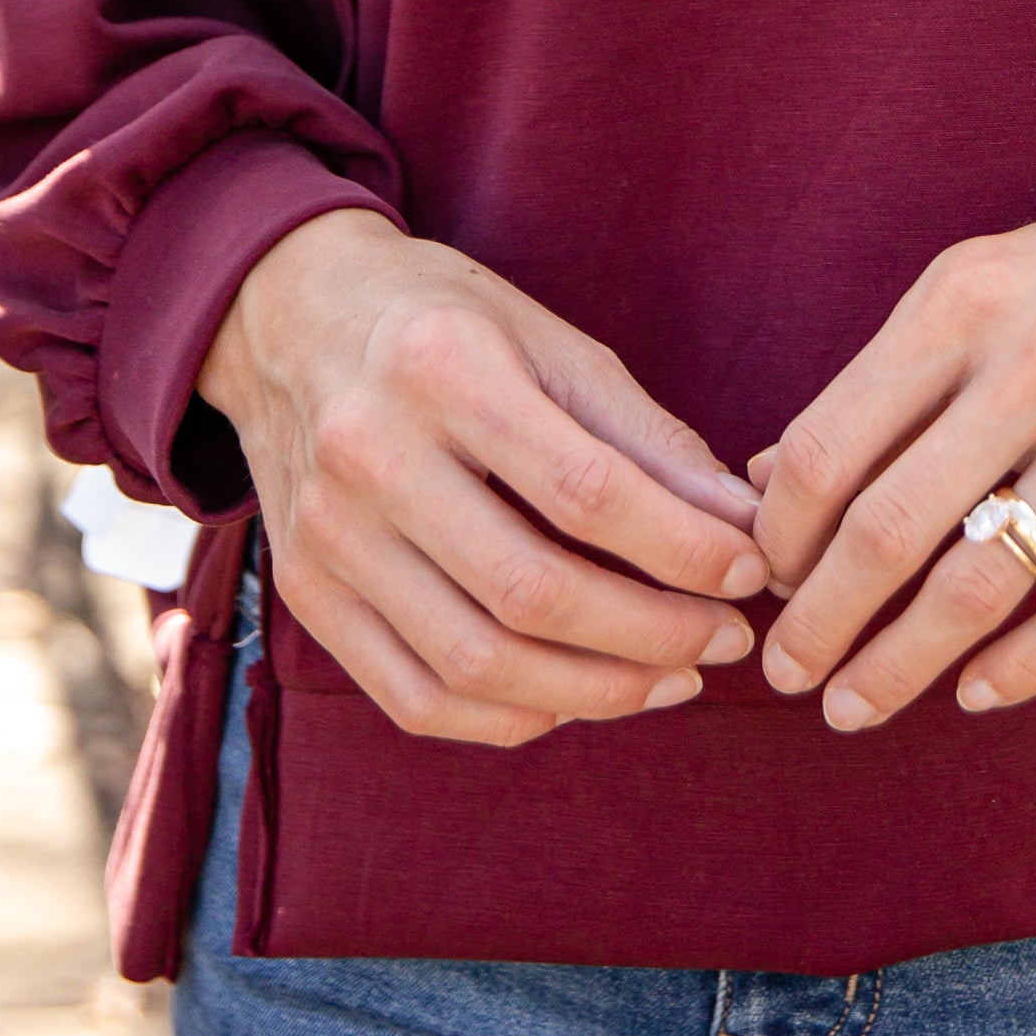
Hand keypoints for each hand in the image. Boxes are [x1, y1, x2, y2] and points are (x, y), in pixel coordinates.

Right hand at [198, 207, 766, 746]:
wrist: (284, 316)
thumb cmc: (442, 323)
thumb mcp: (548, 338)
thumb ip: (644, 436)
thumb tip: (743, 523)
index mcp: (443, 369)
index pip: (584, 491)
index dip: (683, 548)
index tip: (751, 571)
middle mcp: (371, 456)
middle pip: (530, 592)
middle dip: (652, 635)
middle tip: (724, 640)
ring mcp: (327, 535)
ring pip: (476, 664)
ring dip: (595, 692)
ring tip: (671, 679)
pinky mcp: (306, 592)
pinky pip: (415, 699)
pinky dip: (509, 720)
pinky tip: (577, 699)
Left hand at [748, 64, 1035, 734]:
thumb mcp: (993, 274)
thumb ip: (889, 375)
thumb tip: (764, 476)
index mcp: (965, 298)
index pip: (825, 446)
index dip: (777, 537)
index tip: (763, 582)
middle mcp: (1035, 363)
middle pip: (884, 530)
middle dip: (818, 625)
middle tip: (787, 675)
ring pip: (977, 586)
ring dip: (901, 665)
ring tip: (858, 706)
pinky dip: (1021, 668)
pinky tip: (978, 694)